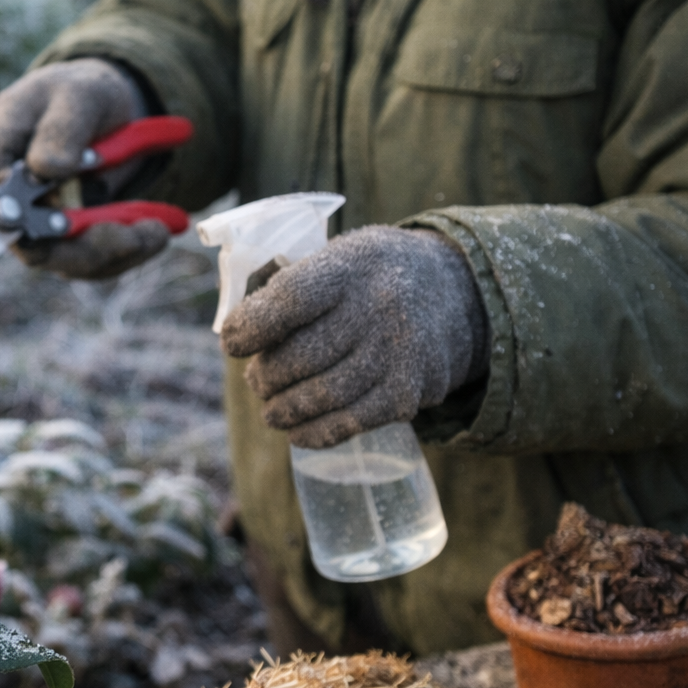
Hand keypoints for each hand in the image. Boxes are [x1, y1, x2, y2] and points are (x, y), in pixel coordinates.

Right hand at [0, 59, 167, 278]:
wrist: (106, 109)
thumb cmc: (79, 94)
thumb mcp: (77, 95)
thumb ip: (60, 128)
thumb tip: (45, 169)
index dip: (20, 220)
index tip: (61, 222)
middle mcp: (13, 201)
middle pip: (32, 247)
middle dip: (85, 246)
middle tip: (132, 235)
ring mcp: (40, 225)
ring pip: (69, 261)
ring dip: (116, 251)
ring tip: (156, 230)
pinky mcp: (71, 241)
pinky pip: (96, 262)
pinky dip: (130, 251)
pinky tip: (156, 231)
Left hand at [220, 227, 488, 448]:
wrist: (456, 289)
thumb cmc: (371, 277)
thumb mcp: (338, 256)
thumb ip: (289, 287)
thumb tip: (237, 334)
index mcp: (351, 266)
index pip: (291, 299)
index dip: (253, 326)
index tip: (231, 343)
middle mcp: (379, 307)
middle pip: (302, 356)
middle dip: (266, 376)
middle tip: (255, 380)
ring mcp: (398, 352)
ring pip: (322, 395)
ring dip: (284, 409)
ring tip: (270, 409)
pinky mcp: (409, 391)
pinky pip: (351, 422)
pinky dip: (315, 432)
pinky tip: (296, 431)